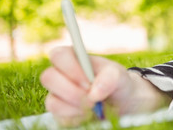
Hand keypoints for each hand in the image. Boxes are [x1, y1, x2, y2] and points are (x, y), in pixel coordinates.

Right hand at [40, 46, 169, 125]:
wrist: (123, 103)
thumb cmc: (118, 83)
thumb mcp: (120, 75)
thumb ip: (110, 77)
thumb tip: (93, 93)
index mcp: (74, 58)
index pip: (58, 55)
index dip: (70, 68)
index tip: (88, 80)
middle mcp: (61, 75)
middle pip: (48, 77)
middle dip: (72, 90)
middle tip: (91, 96)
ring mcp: (58, 95)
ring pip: (52, 101)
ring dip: (76, 106)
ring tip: (95, 105)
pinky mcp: (60, 113)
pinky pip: (59, 118)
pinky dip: (77, 118)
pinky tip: (90, 114)